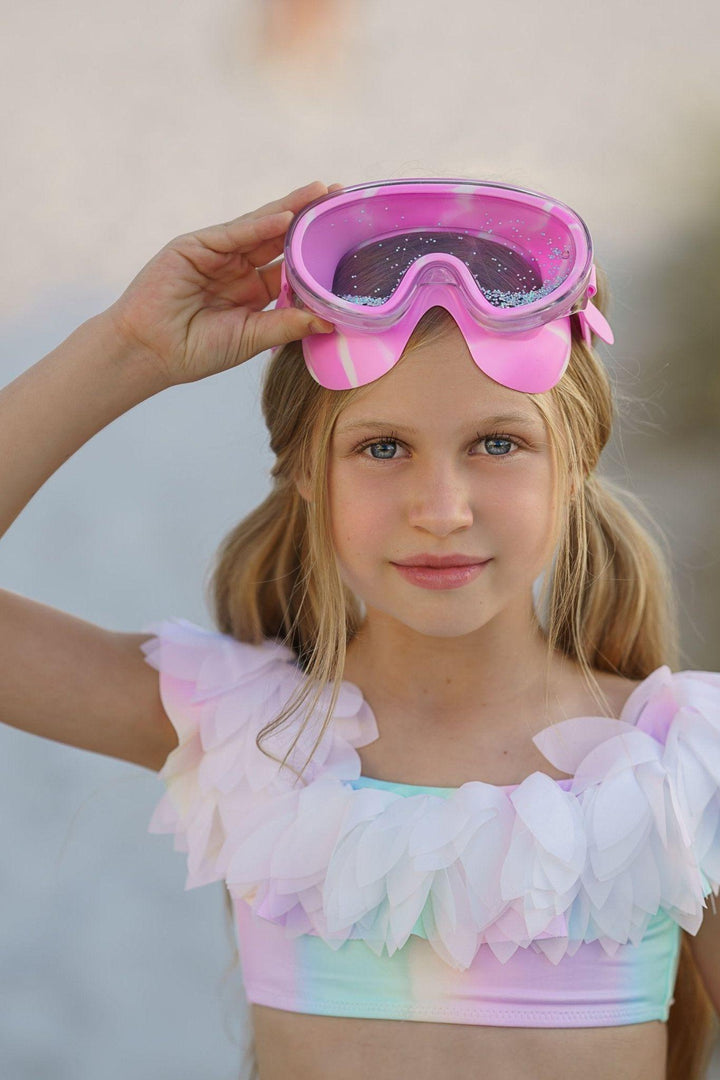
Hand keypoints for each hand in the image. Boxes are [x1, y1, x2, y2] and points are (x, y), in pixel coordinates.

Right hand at [104, 180, 341, 385]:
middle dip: (309, 220)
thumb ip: (287, 324)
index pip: (291, 267)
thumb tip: (332, 320)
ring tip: (321, 193)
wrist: (149, 352)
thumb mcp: (251, 338)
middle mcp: (238, 269)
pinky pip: (235, 234)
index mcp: (253, 293)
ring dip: (291, 210)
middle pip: (281, 239)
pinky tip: (285, 216)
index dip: (317, 255)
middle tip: (342, 199)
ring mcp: (218, 254)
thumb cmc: (196, 351)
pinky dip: (259, 225)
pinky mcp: (196, 246)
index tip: (348, 242)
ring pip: (261, 227)